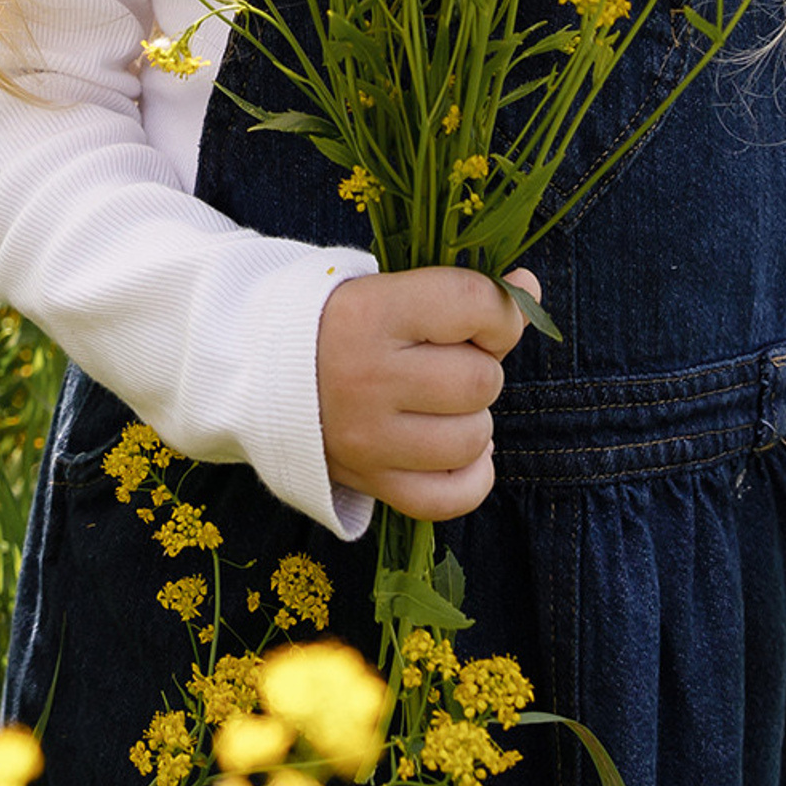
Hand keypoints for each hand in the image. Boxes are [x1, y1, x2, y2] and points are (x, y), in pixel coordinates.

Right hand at [316, 265, 538, 520]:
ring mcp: (367, 437)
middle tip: (446, 362)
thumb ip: (459, 291)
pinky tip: (452, 449)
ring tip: (439, 404)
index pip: (472, 304)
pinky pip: (453, 496)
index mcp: (368, 313)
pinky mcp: (369, 481)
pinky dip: (468, 475)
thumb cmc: (337, 322)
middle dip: (479, 368)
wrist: (257, 369)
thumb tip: (528, 291)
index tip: (481, 316)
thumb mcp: (385, 289)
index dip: (498, 311)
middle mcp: (367, 377)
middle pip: (481, 379)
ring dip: (471, 419)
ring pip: (473, 438)